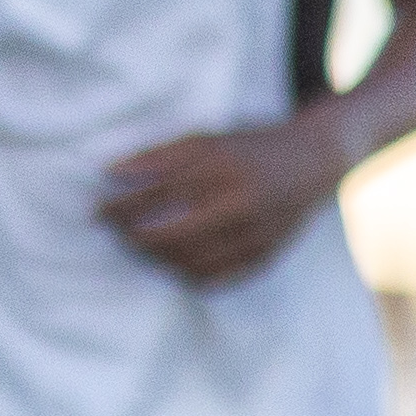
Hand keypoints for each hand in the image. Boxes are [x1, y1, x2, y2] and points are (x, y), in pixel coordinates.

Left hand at [95, 113, 343, 281]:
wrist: (317, 158)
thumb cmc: (252, 145)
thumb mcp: (207, 137)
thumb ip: (158, 155)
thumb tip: (109, 173)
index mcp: (221, 168)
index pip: (155, 195)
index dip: (119, 208)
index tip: (97, 212)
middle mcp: (239, 203)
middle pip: (168, 236)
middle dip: (132, 239)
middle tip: (116, 235)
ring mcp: (255, 233)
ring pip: (189, 263)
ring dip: (156, 260)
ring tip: (140, 249)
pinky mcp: (266, 256)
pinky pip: (216, 278)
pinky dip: (187, 275)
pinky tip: (173, 264)